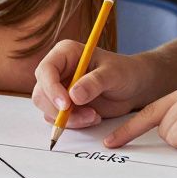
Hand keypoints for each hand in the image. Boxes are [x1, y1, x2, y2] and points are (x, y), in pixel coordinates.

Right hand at [31, 40, 150, 128]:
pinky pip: (59, 120)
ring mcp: (60, 89)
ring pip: (48, 110)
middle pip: (41, 93)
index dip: (51, 88)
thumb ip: (94, 83)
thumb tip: (74, 96)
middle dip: (59, 110)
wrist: (134, 87)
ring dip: (70, 119)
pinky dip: (74, 124)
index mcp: (65, 54)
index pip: (46, 70)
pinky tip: (93, 117)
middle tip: (86, 116)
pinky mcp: (65, 106)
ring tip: (94, 116)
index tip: (66, 105)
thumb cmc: (125, 72)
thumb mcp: (113, 74)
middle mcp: (58, 71)